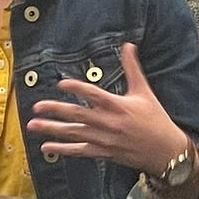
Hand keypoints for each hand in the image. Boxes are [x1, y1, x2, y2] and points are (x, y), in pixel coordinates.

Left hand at [27, 42, 187, 175]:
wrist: (164, 150)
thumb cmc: (155, 119)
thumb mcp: (144, 91)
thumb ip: (132, 68)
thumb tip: (128, 46)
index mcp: (118, 106)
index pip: (93, 94)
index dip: (77, 88)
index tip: (61, 83)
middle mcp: (108, 123)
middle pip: (77, 115)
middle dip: (56, 110)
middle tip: (37, 106)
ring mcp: (104, 139)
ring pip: (74, 133)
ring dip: (52, 129)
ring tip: (34, 125)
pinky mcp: (103, 152)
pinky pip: (79, 150)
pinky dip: (62, 149)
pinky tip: (47, 147)